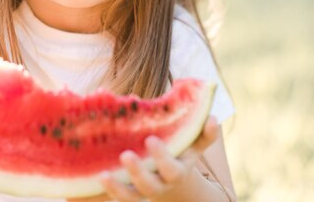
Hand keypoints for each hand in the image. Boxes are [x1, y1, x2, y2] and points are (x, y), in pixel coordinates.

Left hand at [68, 117, 218, 201]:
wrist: (173, 183)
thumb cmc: (180, 154)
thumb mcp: (193, 145)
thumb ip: (204, 134)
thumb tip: (214, 119)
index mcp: (176, 171)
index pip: (172, 169)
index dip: (162, 157)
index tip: (151, 139)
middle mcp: (160, 185)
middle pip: (150, 185)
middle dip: (138, 171)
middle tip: (126, 155)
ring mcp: (144, 193)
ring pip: (132, 196)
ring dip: (118, 188)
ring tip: (104, 175)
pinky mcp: (130, 196)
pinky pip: (120, 198)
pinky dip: (110, 190)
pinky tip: (99, 177)